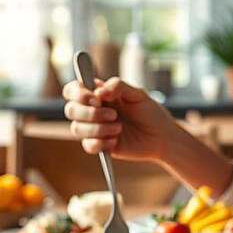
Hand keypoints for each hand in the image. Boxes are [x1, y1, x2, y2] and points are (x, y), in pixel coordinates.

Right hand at [62, 77, 178, 161]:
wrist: (162, 136)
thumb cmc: (149, 112)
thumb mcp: (138, 94)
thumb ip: (118, 86)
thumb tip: (99, 91)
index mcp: (97, 95)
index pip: (73, 90)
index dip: (77, 93)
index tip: (95, 98)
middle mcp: (92, 111)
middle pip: (70, 110)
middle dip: (89, 113)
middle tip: (113, 115)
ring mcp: (94, 129)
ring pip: (76, 128)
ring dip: (97, 128)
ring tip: (119, 128)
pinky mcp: (100, 146)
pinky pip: (88, 145)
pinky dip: (100, 143)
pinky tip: (115, 141)